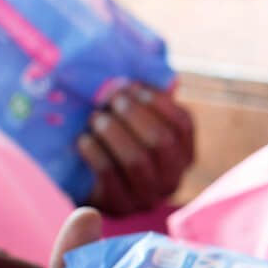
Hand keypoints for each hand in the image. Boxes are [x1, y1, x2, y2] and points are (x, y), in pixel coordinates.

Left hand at [79, 84, 195, 215]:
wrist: (89, 187)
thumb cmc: (116, 144)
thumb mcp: (137, 123)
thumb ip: (148, 100)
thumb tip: (156, 62)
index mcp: (183, 155)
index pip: (183, 124)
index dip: (159, 103)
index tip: (134, 87)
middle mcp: (172, 178)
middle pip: (161, 141)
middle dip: (135, 115)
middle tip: (112, 99)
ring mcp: (147, 195)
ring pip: (137, 160)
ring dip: (114, 133)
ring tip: (96, 118)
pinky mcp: (120, 205)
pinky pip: (109, 176)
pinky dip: (95, 153)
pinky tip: (83, 139)